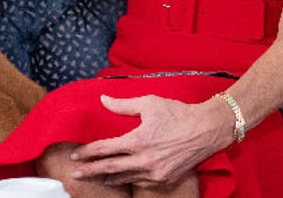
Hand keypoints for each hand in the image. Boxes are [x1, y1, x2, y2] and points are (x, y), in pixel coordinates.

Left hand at [68, 94, 229, 187]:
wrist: (207, 129)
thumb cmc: (178, 113)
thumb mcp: (148, 103)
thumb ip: (122, 105)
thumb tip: (103, 99)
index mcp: (137, 141)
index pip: (105, 149)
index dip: (88, 152)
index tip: (75, 154)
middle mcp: (145, 160)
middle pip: (110, 168)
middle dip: (91, 171)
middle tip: (75, 173)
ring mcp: (155, 172)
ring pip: (125, 177)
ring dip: (108, 177)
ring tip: (94, 177)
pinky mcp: (165, 178)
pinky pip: (141, 181)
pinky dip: (127, 179)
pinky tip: (119, 178)